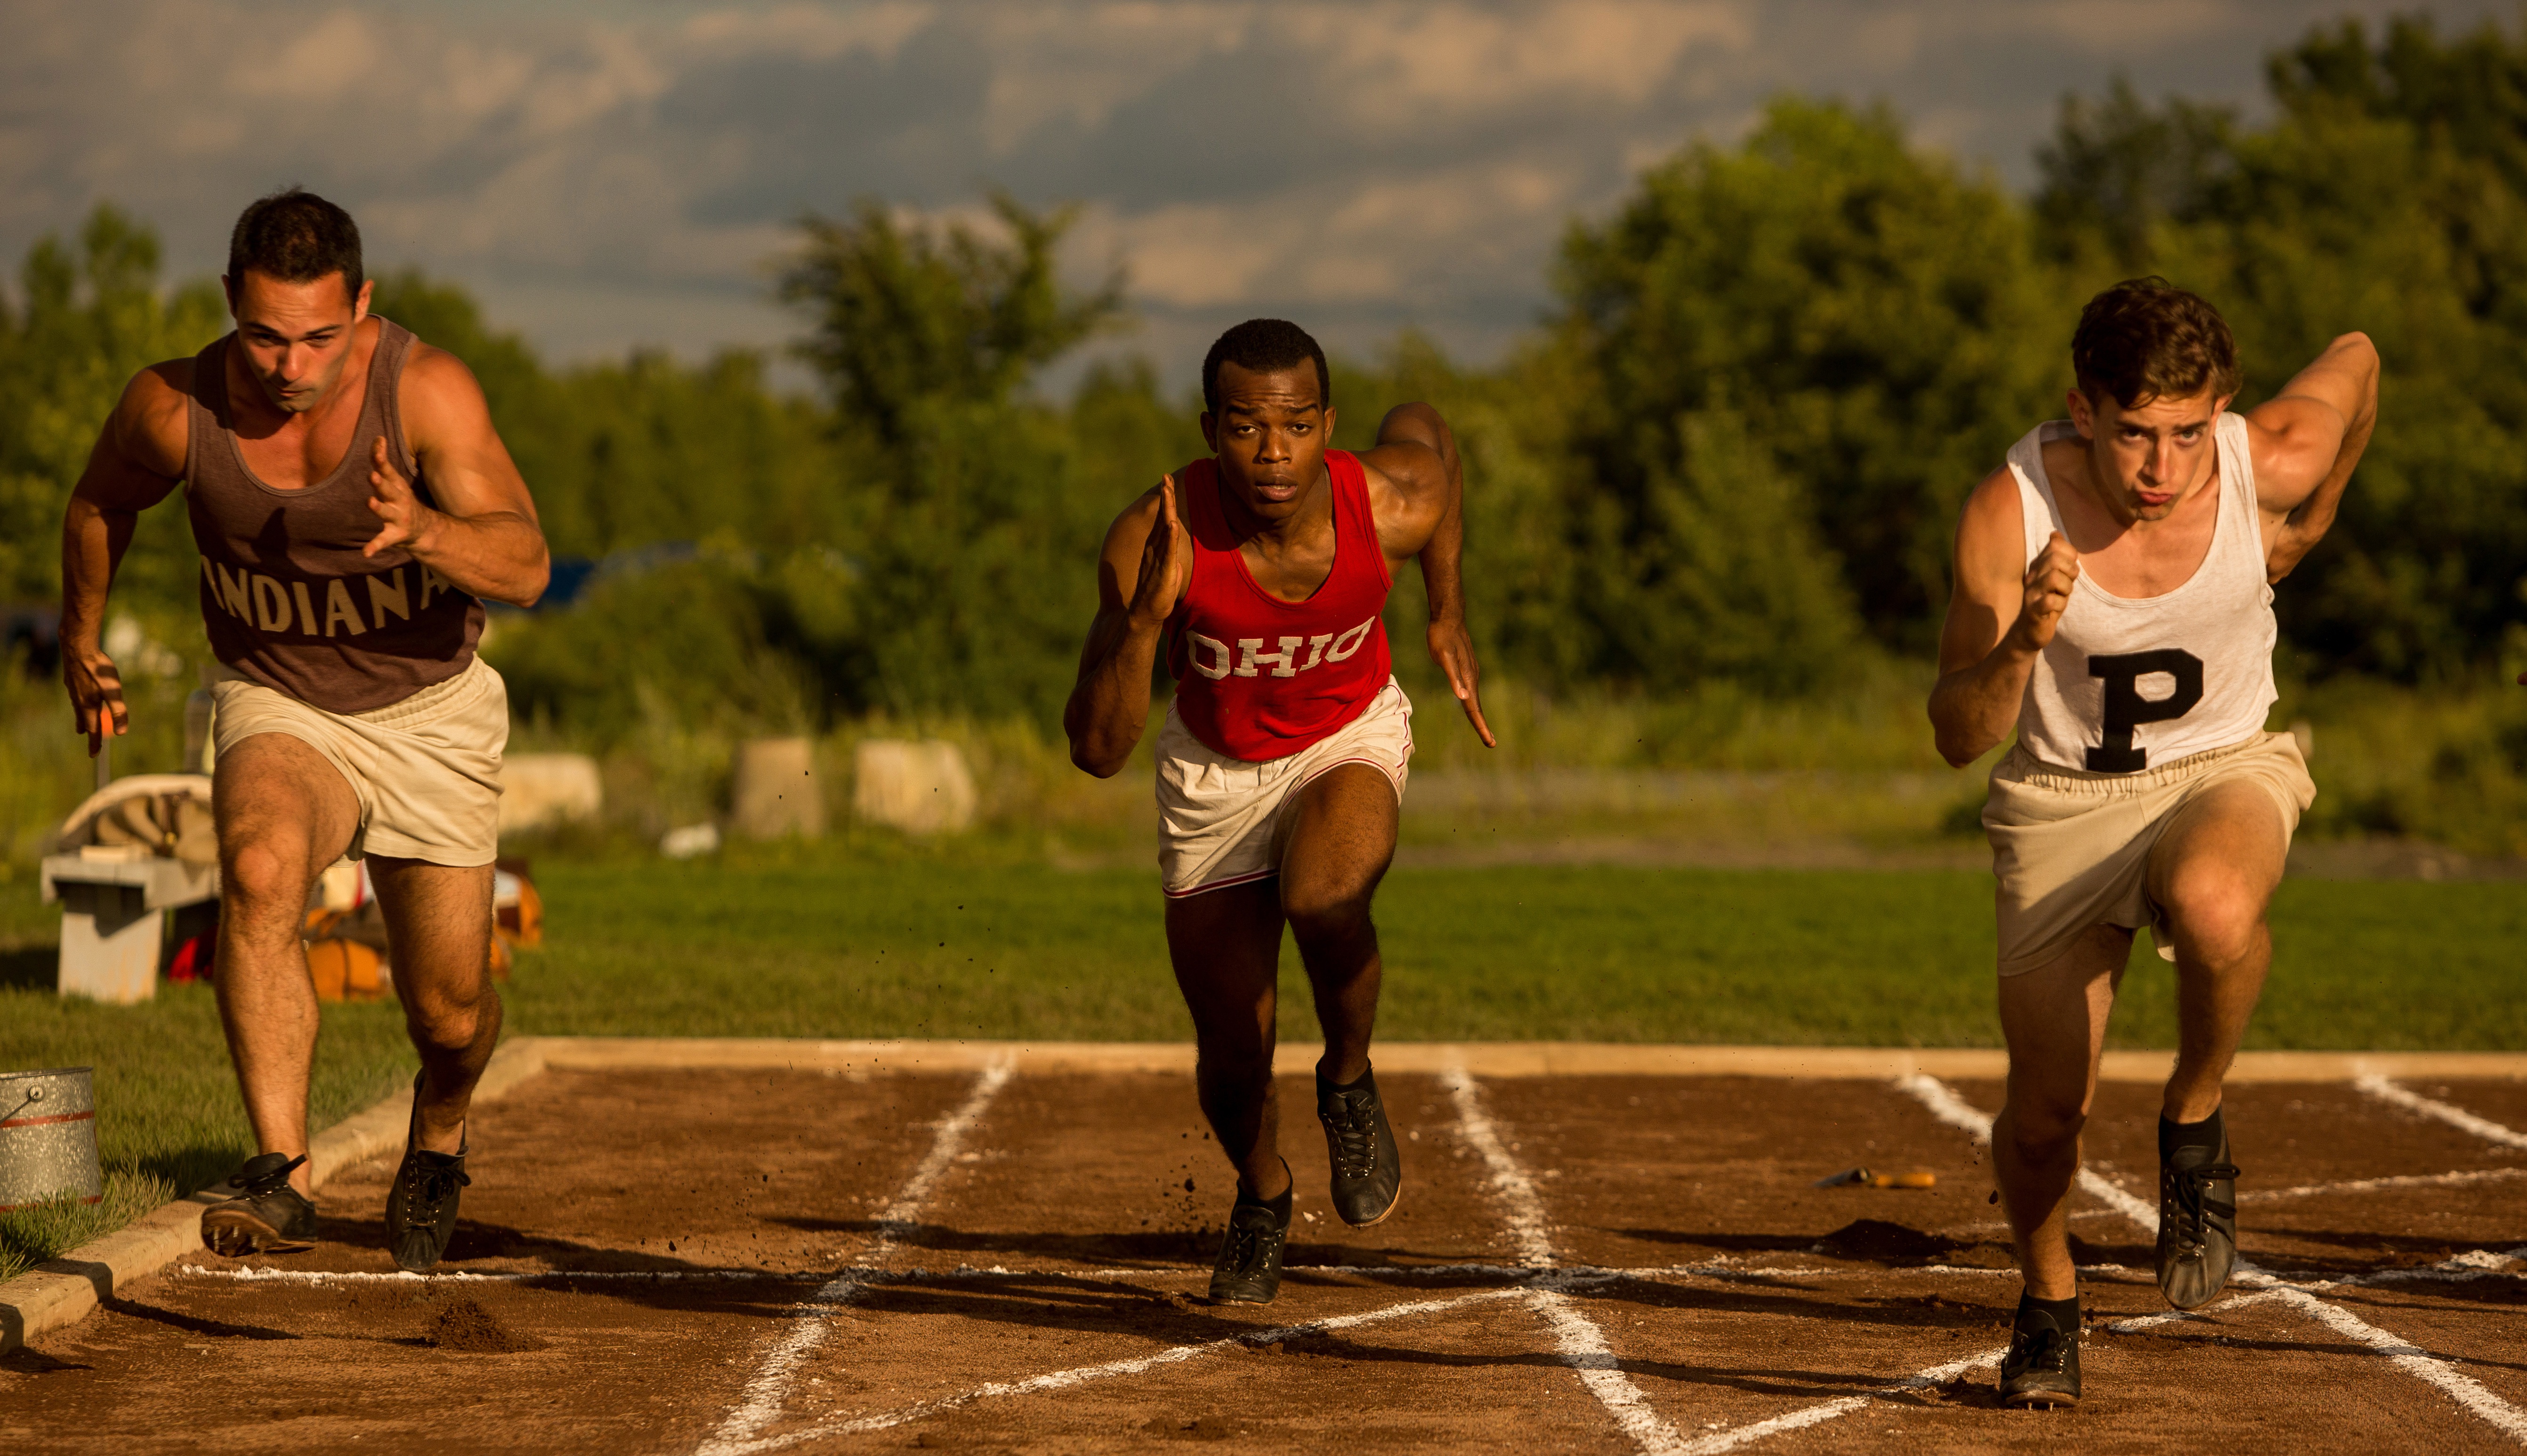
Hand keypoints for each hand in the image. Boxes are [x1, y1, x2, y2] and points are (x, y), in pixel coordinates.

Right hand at [65, 648, 126, 756]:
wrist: (78, 647)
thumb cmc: (98, 670)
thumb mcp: (113, 691)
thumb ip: (118, 711)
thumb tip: (121, 732)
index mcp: (89, 706)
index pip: (93, 730)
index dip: (94, 744)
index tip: (94, 755)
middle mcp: (78, 700)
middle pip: (84, 721)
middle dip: (88, 733)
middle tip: (89, 742)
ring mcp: (73, 690)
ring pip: (78, 709)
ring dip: (81, 720)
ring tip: (81, 727)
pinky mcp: (71, 680)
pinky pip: (75, 697)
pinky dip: (78, 705)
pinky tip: (79, 699)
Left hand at [364, 437, 438, 557]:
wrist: (425, 530)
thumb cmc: (403, 501)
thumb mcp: (396, 482)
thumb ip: (383, 463)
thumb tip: (378, 437)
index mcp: (398, 487)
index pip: (387, 470)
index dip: (381, 458)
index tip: (377, 443)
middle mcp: (399, 501)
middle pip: (389, 490)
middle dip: (381, 484)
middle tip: (373, 476)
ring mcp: (398, 518)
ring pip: (387, 513)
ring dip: (379, 508)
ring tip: (370, 502)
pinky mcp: (395, 536)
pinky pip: (383, 541)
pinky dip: (374, 547)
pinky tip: (366, 553)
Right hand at [1126, 474, 1190, 627]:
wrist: (1146, 612)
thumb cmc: (1158, 594)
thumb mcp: (1167, 570)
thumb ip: (1170, 559)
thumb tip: (1174, 556)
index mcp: (1157, 547)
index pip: (1163, 519)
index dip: (1166, 502)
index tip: (1167, 484)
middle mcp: (1155, 547)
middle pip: (1161, 517)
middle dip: (1164, 496)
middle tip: (1165, 476)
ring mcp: (1158, 556)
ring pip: (1164, 527)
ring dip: (1166, 508)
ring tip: (1168, 490)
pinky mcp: (1163, 567)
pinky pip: (1168, 548)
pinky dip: (1170, 534)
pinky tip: (1172, 522)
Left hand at [1426, 618, 1495, 746]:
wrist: (1448, 617)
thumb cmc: (1442, 636)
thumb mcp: (1443, 657)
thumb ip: (1453, 677)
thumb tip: (1463, 698)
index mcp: (1468, 678)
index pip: (1474, 708)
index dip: (1481, 726)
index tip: (1490, 742)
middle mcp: (1472, 677)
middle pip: (1477, 707)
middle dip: (1483, 726)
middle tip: (1490, 743)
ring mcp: (1470, 672)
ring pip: (1474, 699)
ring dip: (1478, 715)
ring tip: (1483, 729)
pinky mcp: (1466, 667)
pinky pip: (1470, 690)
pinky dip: (1472, 702)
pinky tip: (1469, 703)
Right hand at [2009, 532, 2078, 651]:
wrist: (2030, 632)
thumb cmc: (2047, 603)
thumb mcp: (2056, 577)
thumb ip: (2058, 557)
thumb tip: (2055, 534)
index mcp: (2038, 567)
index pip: (2056, 547)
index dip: (2070, 555)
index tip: (2069, 569)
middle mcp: (2032, 577)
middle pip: (2055, 559)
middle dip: (2070, 571)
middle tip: (2068, 583)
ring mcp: (2031, 594)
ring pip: (2054, 578)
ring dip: (2066, 588)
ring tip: (2062, 596)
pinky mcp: (2033, 611)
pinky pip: (2051, 601)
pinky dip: (2059, 604)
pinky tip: (2056, 608)